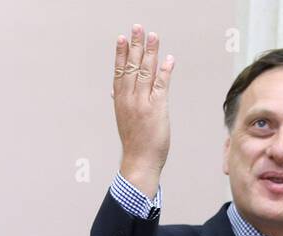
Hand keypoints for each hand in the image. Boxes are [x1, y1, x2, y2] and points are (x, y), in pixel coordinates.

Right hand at [112, 25, 173, 196]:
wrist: (139, 161)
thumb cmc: (134, 142)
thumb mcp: (123, 119)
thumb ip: (120, 102)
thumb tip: (114, 90)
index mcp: (120, 100)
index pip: (119, 71)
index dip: (121, 53)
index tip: (122, 38)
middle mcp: (129, 98)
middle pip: (132, 66)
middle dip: (135, 45)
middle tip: (138, 28)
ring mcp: (143, 103)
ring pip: (145, 71)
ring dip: (150, 52)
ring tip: (153, 36)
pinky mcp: (157, 109)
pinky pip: (161, 86)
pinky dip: (165, 71)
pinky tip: (168, 59)